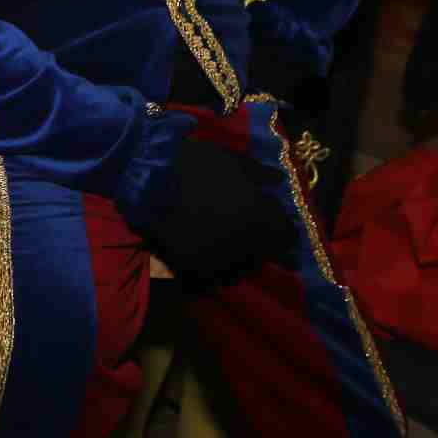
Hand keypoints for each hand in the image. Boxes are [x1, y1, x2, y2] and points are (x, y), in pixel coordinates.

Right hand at [119, 130, 295, 283]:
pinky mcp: (191, 270)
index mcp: (261, 219)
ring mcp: (217, 262)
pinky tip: (203, 252)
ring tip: (223, 243)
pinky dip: (209, 268)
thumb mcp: (234, 160)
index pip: (287, 238)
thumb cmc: (197, 163)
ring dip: (235, 259)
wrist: (150, 176)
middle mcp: (245, 247)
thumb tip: (278, 180)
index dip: (284, 230)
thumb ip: (260, 174)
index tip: (277, 224)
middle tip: (247, 233)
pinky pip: (209, 277)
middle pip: (263, 256)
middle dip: (259, 245)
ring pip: (237, 270)